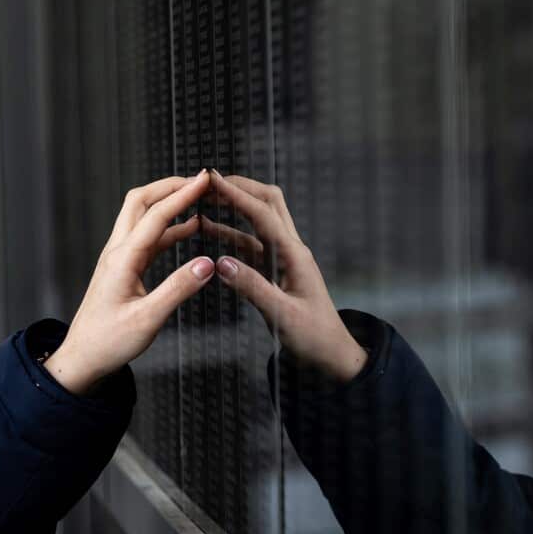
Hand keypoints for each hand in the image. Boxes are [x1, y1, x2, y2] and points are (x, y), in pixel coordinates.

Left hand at [44, 170, 214, 394]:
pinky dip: (170, 226)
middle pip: (141, 201)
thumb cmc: (109, 342)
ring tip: (200, 198)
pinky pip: (149, 236)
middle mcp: (118, 251)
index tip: (206, 180)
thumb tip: (208, 263)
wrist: (83, 358)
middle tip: (201, 181)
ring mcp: (120, 257)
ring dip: (170, 202)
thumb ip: (179, 289)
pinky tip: (191, 228)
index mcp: (123, 259)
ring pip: (143, 215)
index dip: (183, 194)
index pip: (157, 215)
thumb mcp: (148, 319)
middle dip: (171, 185)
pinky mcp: (125, 267)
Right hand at [204, 171, 367, 382]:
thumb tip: (221, 263)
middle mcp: (290, 249)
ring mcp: (282, 258)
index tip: (212, 178)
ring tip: (201, 200)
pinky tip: (208, 230)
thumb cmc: (314, 337)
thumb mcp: (282, 315)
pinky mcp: (274, 270)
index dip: (237, 194)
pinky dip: (229, 233)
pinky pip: (250, 243)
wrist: (331, 355)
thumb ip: (252, 288)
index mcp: (295, 255)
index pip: (263, 213)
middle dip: (239, 188)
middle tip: (207, 182)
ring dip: (232, 208)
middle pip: (267, 203)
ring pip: (257, 222)